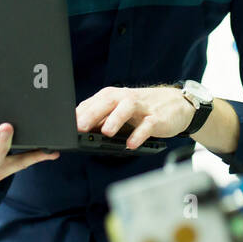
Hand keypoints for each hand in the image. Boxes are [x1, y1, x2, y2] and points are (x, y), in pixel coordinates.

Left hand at [76, 85, 197, 150]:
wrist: (177, 104)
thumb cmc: (143, 110)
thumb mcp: (119, 112)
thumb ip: (101, 118)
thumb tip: (78, 129)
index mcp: (114, 97)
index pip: (93, 102)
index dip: (78, 113)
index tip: (65, 125)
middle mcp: (126, 99)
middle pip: (107, 101)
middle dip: (92, 113)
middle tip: (80, 126)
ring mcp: (142, 107)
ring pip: (127, 108)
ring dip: (115, 119)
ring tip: (106, 132)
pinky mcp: (157, 118)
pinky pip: (147, 125)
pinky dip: (139, 134)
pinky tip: (131, 144)